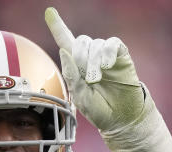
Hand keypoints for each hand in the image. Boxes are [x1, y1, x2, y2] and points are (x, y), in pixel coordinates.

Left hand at [44, 7, 171, 151]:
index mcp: (77, 67)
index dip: (57, 26)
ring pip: (95, 43)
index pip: (66, 42)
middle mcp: (91, 58)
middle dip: (80, 57)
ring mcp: (106, 56)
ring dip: (93, 61)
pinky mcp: (121, 56)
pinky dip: (107, 52)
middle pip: (80, 41)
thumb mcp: (81, 97)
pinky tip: (107, 66)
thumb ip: (71, 75)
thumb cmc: (100, 110)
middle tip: (88, 78)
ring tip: (98, 79)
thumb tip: (64, 51)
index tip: (49, 12)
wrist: (122, 118)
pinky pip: (111, 43)